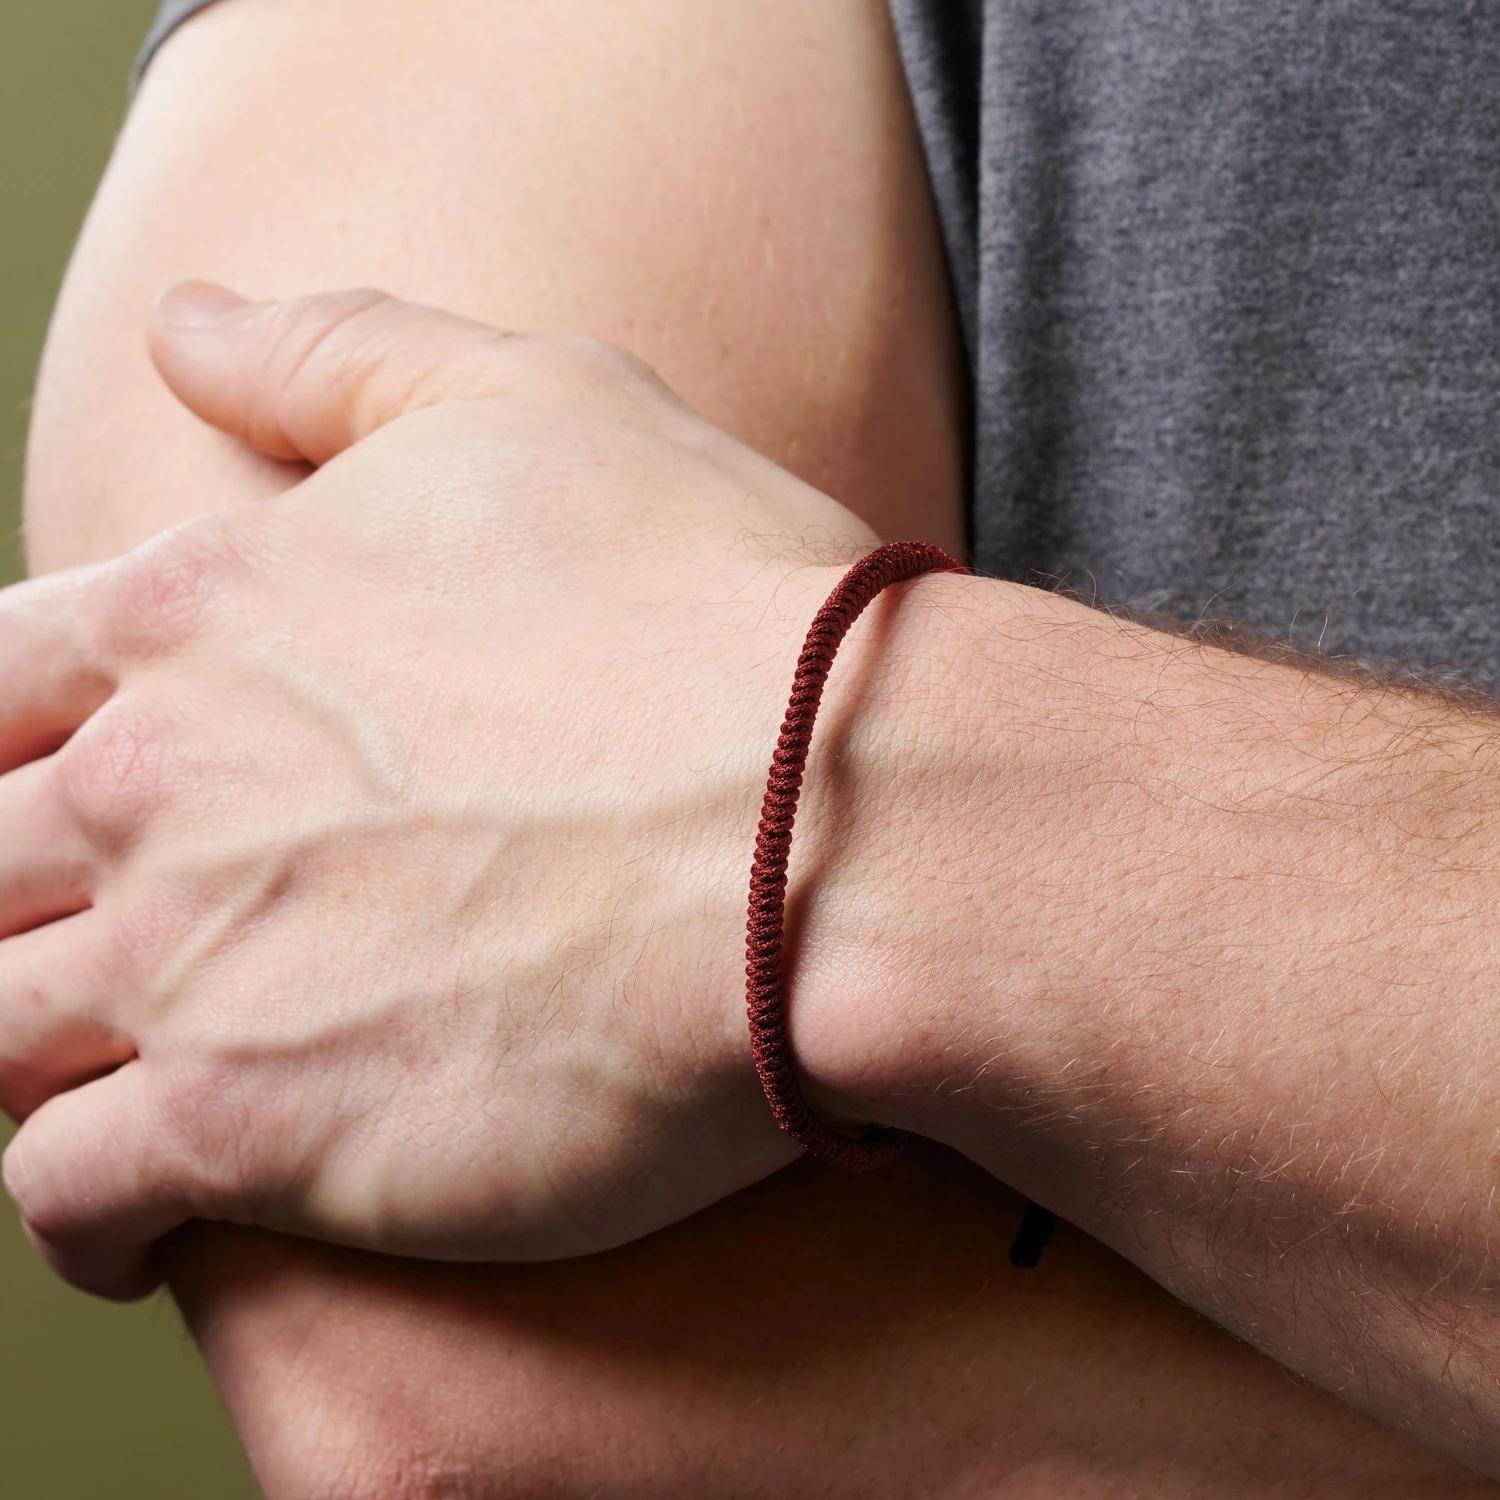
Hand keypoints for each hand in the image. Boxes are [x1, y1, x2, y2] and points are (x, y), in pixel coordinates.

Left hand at [0, 284, 903, 1295]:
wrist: (843, 828)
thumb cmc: (719, 614)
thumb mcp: (541, 404)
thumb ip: (340, 357)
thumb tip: (184, 325)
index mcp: (203, 610)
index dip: (8, 745)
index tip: (64, 791)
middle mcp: (161, 784)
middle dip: (18, 904)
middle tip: (97, 944)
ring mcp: (193, 966)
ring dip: (30, 1057)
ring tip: (111, 1079)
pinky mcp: (259, 1135)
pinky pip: (68, 1196)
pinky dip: (80, 1217)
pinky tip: (145, 1215)